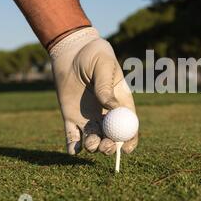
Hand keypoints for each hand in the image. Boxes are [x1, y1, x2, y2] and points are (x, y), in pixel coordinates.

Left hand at [50, 27, 137, 154]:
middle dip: (110, 146)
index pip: (128, 125)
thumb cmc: (93, 54)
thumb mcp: (103, 66)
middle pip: (111, 136)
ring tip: (90, 143)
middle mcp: (106, 113)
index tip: (126, 148)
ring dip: (93, 147)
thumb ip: (106, 87)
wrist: (72, 51)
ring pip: (93, 139)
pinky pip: (72, 136)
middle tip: (105, 146)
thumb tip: (112, 108)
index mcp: (120, 102)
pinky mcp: (71, 117)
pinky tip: (74, 150)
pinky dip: (73, 146)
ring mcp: (89, 117)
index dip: (129, 138)